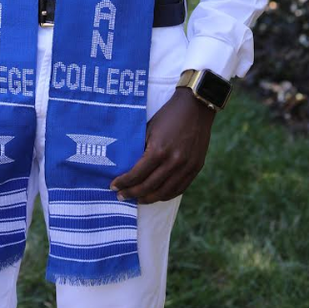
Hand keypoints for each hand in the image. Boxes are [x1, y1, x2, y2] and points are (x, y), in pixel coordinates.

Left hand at [110, 88, 215, 204]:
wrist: (195, 108)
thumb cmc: (168, 116)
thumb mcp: (149, 129)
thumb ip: (141, 148)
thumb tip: (127, 165)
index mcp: (158, 150)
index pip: (137, 174)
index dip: (124, 183)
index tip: (113, 186)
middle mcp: (173, 162)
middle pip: (149, 186)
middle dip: (132, 193)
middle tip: (121, 196)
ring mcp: (186, 167)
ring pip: (164, 192)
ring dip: (148, 198)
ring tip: (137, 199)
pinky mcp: (195, 169)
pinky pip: (179, 189)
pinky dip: (165, 195)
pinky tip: (156, 195)